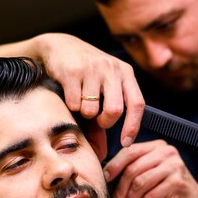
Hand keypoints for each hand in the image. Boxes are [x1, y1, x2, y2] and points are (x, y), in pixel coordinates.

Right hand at [36, 33, 144, 149]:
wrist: (60, 46)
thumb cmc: (85, 72)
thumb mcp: (102, 87)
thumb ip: (104, 117)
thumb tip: (102, 152)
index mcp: (125, 72)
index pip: (137, 104)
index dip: (133, 126)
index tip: (125, 143)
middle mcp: (112, 68)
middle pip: (115, 111)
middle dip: (104, 122)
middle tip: (96, 119)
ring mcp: (93, 68)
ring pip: (91, 110)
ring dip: (83, 113)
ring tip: (80, 99)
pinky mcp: (73, 71)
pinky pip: (74, 104)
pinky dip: (70, 105)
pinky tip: (69, 92)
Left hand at [103, 140, 197, 197]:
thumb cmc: (166, 188)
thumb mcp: (150, 174)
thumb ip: (133, 170)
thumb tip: (104, 178)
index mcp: (156, 146)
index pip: (130, 152)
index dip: (114, 166)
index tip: (104, 180)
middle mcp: (166, 152)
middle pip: (133, 169)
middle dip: (119, 190)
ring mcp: (173, 166)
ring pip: (140, 184)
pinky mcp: (177, 183)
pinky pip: (150, 196)